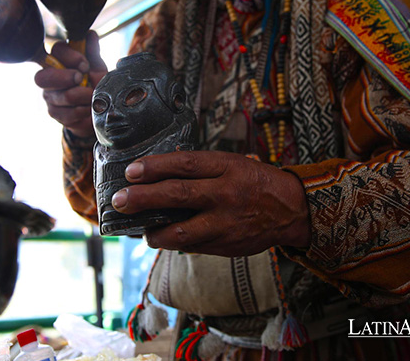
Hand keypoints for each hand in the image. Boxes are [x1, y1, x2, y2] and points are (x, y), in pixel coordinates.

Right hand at [33, 30, 107, 137]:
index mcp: (60, 60)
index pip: (56, 51)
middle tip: (82, 79)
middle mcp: (49, 77)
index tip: (85, 65)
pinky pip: (65, 113)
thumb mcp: (97, 68)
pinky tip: (87, 108)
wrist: (99, 110)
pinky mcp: (54, 112)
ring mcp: (49, 95)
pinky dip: (82, 111)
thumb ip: (92, 52)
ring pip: (59, 96)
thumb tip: (90, 34)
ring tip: (91, 96)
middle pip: (43, 77)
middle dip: (65, 78)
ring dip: (81, 96)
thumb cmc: (95, 84)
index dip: (69, 57)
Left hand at [111, 151, 310, 256]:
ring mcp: (224, 223)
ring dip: (154, 232)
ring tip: (141, 230)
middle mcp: (225, 194)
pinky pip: (192, 246)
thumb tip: (157, 173)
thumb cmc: (253, 181)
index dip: (155, 167)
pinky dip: (174, 243)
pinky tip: (163, 238)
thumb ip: (199, 168)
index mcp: (226, 167)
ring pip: (181, 232)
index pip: (185, 165)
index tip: (131, 171)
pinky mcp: (225, 246)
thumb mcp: (231, 163)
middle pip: (178, 195)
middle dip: (143, 198)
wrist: (290, 209)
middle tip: (119, 200)